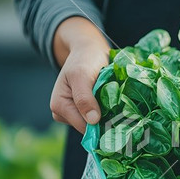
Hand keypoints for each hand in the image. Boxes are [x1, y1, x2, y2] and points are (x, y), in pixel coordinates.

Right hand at [50, 17, 109, 132]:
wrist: (89, 50)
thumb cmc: (84, 59)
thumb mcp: (81, 75)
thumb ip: (84, 98)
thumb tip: (92, 121)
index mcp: (59, 106)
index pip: (82, 127)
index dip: (100, 126)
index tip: (118, 120)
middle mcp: (64, 113)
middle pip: (89, 128)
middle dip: (104, 122)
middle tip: (120, 110)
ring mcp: (76, 112)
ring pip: (95, 124)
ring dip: (108, 116)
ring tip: (115, 103)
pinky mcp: (86, 110)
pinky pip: (99, 118)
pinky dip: (108, 113)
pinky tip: (113, 103)